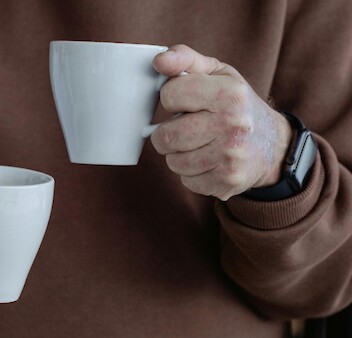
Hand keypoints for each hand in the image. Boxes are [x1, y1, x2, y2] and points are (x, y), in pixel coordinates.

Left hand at [149, 45, 291, 200]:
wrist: (274, 145)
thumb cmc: (237, 105)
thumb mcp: (218, 74)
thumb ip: (185, 59)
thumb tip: (159, 61)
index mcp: (229, 94)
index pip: (170, 95)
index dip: (172, 98)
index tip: (186, 101)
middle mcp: (232, 125)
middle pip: (165, 136)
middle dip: (168, 132)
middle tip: (187, 127)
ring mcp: (230, 157)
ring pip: (173, 161)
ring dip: (179, 154)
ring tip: (199, 144)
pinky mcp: (227, 182)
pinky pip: (186, 180)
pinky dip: (191, 173)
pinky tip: (208, 160)